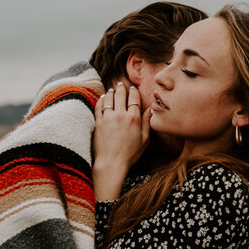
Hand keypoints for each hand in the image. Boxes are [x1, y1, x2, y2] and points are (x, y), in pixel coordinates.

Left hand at [92, 83, 150, 199]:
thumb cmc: (130, 154)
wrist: (111, 163)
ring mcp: (108, 118)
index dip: (133, 91)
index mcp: (134, 118)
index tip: (133, 88)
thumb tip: (151, 110)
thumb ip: (147, 123)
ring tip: (112, 89)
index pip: (134, 98)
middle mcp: (121, 115)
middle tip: (121, 84)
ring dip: (111, 92)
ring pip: (109, 98)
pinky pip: (98, 106)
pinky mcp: (98, 123)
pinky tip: (103, 98)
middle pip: (121, 95)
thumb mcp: (144, 140)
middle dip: (121, 88)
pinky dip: (101, 100)